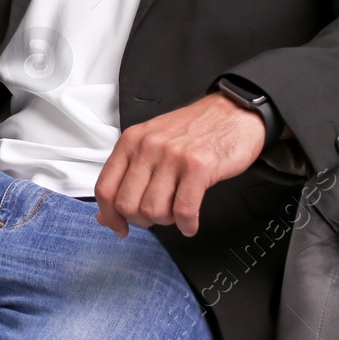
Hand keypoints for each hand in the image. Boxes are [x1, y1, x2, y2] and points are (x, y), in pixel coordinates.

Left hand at [94, 92, 265, 238]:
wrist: (233, 113)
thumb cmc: (195, 130)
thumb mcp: (152, 144)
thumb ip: (128, 176)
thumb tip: (108, 214)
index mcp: (131, 141)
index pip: (105, 188)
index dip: (110, 215)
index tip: (119, 227)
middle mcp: (148, 147)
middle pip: (128, 205)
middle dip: (143, 220)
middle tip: (158, 216)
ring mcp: (172, 156)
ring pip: (154, 210)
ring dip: (167, 221)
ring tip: (177, 212)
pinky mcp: (198, 166)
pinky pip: (184, 211)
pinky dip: (187, 224)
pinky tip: (190, 222)